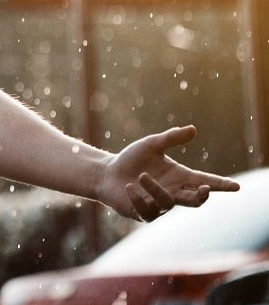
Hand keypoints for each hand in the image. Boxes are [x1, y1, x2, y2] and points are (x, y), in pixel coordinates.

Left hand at [96, 126, 240, 221]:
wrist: (107, 173)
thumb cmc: (132, 159)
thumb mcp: (151, 145)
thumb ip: (171, 138)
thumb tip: (193, 129)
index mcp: (180, 176)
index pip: (205, 181)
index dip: (220, 184)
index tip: (235, 186)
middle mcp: (173, 192)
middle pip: (195, 200)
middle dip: (202, 196)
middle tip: (203, 188)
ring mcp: (160, 205)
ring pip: (168, 202)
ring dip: (155, 188)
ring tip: (141, 176)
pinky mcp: (144, 213)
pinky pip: (148, 210)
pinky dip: (139, 198)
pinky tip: (129, 187)